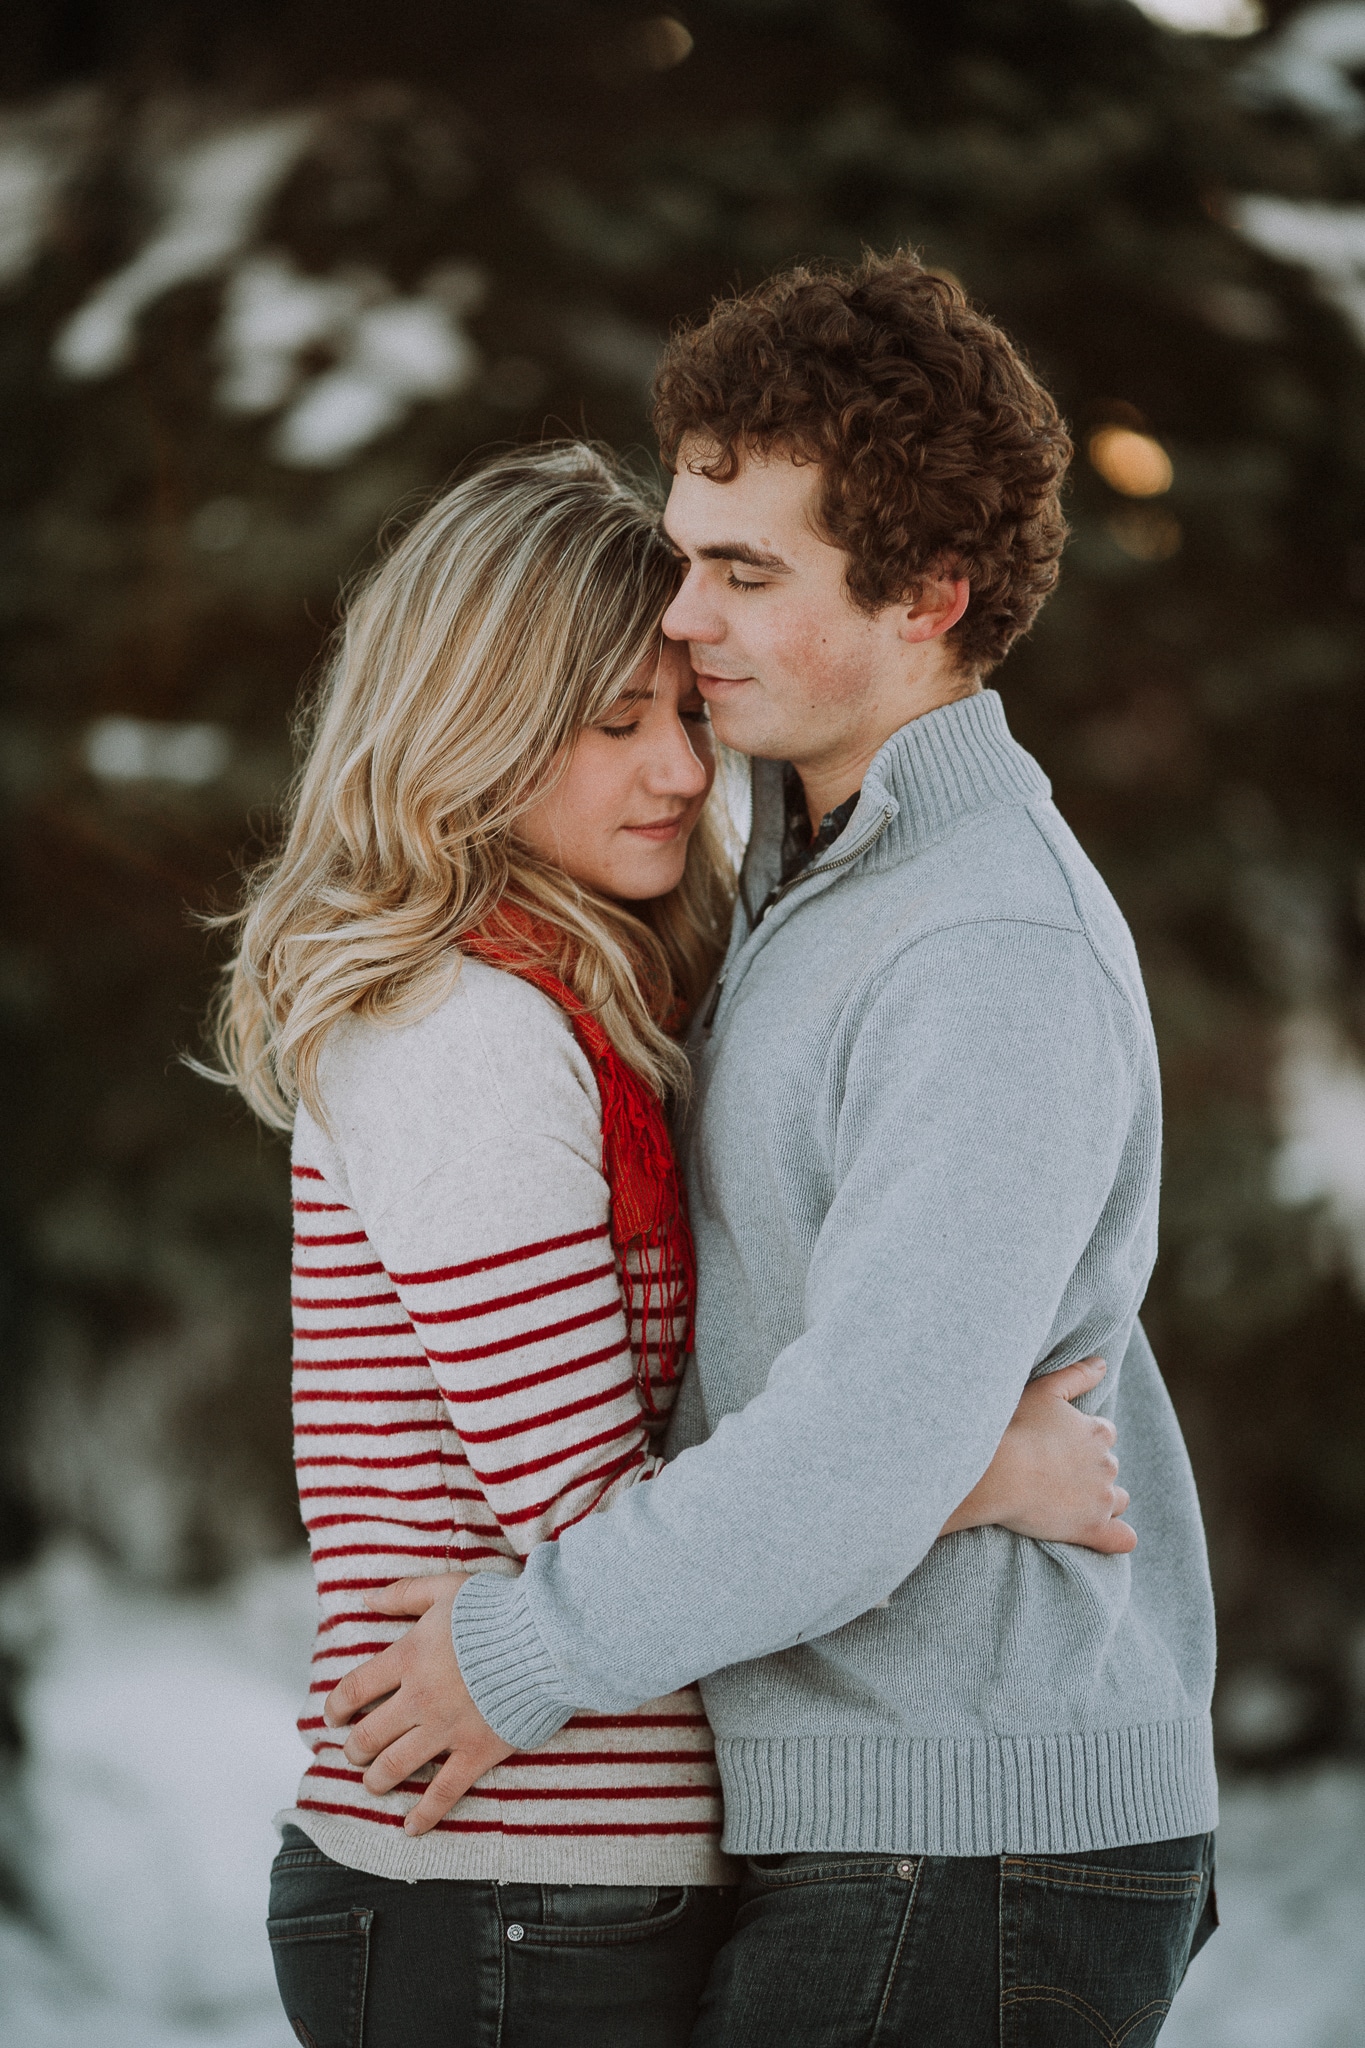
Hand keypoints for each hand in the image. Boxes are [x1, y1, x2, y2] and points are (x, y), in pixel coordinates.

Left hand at [323, 1574, 515, 1834]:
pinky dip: (424, 1815)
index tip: (333, 1718)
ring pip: (394, 1767)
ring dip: (377, 1780)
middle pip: (368, 1736)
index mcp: (409, 1657)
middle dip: (354, 1749)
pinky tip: (410, 1828)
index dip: (336, 1708)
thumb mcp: (447, 1589)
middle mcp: (420, 1698)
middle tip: (355, 1752)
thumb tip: (365, 1598)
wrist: (548, 1637)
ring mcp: (447, 1730)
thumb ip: (404, 1594)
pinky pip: (443, 1793)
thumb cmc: (498, 1608)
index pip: (354, 1690)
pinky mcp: (476, 1752)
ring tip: (375, 1783)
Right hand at [941, 1356, 1135, 1553]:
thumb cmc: (1014, 1428)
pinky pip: (1122, 1538)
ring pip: (1117, 1500)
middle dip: (1089, 1469)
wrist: (996, 1473)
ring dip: (1101, 1499)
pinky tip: (1109, 1536)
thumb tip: (1102, 1364)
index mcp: (1099, 1432)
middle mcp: (1107, 1465)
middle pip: (1108, 1467)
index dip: (1082, 1440)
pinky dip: (1118, 1537)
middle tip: (1053, 1471)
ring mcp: (1102, 1500)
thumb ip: (1077, 1375)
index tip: (1057, 1445)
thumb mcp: (1043, 1390)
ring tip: (1068, 1500)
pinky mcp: (1092, 1529)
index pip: (1104, 1434)